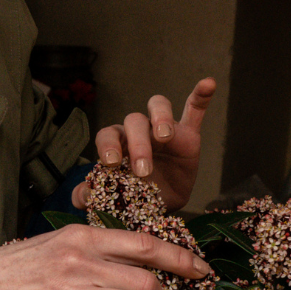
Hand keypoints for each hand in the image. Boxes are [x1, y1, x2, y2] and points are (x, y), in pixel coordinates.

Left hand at [74, 78, 216, 212]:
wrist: (162, 205)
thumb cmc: (134, 196)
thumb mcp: (113, 198)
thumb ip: (90, 195)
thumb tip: (82, 196)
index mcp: (117, 143)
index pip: (108, 134)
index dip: (108, 146)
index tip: (112, 163)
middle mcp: (138, 131)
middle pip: (134, 121)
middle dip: (137, 144)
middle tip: (142, 170)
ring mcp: (164, 129)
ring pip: (159, 107)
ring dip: (161, 117)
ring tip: (165, 136)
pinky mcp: (188, 134)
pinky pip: (194, 109)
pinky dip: (200, 96)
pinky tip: (208, 84)